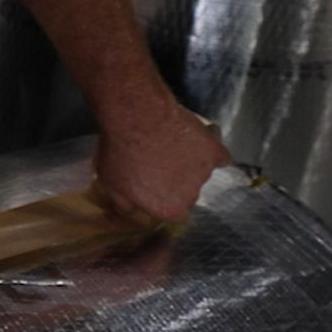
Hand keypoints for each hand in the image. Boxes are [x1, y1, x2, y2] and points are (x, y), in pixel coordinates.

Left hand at [94, 103, 229, 222]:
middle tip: (159, 163)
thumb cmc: (121, 153)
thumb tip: (131, 210)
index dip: (163, 198)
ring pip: (201, 173)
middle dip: (177, 182)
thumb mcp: (111, 185)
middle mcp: (191, 196)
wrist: (137, 118)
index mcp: (169, 209)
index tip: (153, 185)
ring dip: (190, 164)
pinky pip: (219, 157)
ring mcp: (205, 173)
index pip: (172, 212)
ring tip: (171, 146)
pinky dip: (211, 152)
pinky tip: (198, 144)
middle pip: (188, 195)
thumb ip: (125, 204)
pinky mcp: (214, 151)